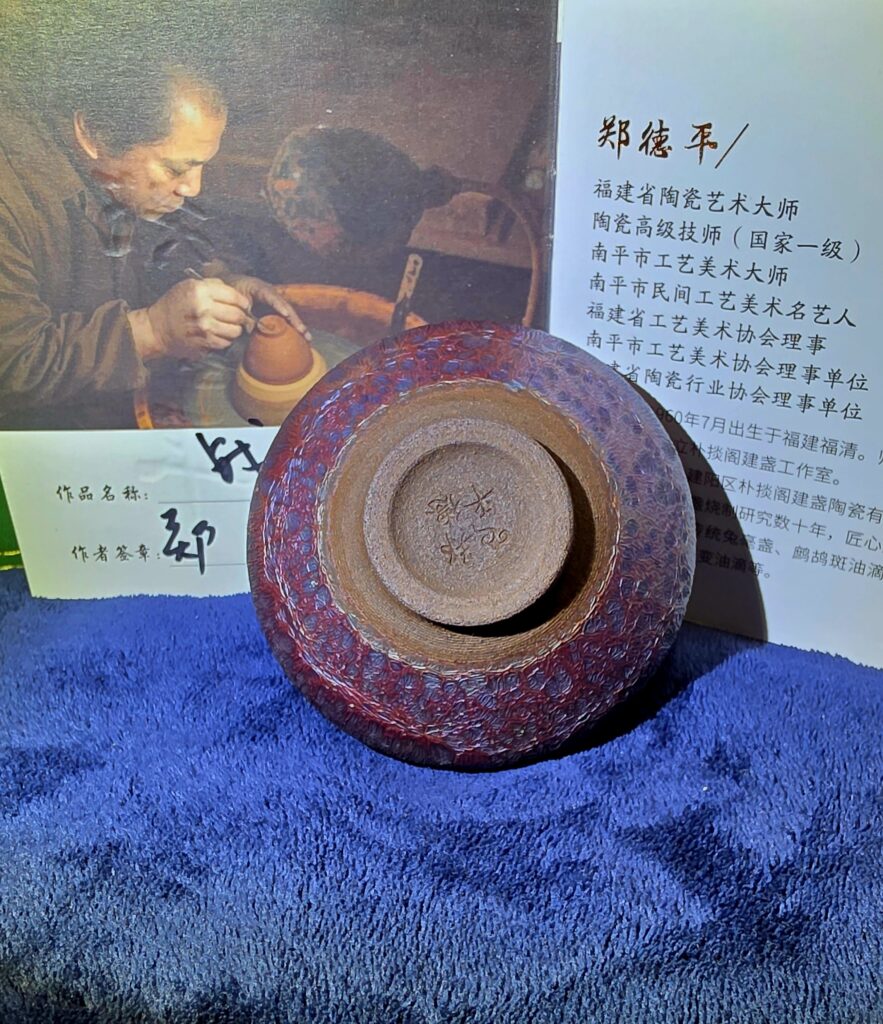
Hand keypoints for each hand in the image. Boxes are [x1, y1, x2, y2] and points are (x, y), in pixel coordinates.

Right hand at [138, 278, 252, 360]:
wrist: (157, 328)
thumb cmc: (173, 305)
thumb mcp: (188, 286)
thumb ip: (212, 285)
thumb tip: (234, 291)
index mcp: (200, 291)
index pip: (234, 296)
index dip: (243, 302)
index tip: (244, 305)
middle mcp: (203, 308)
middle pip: (238, 314)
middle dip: (240, 316)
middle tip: (236, 317)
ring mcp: (204, 327)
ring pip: (235, 331)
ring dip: (234, 329)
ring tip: (226, 326)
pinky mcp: (204, 342)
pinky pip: (226, 342)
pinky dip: (225, 340)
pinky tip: (217, 335)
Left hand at [223, 274, 312, 341]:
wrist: (231, 286)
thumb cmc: (232, 293)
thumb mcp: (236, 302)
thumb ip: (244, 315)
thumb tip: (255, 330)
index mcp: (259, 287)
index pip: (271, 296)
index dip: (278, 305)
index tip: (285, 313)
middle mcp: (271, 294)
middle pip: (285, 306)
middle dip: (294, 319)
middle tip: (302, 331)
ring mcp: (275, 302)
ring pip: (288, 313)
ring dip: (298, 326)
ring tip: (307, 338)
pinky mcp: (275, 309)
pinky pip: (285, 319)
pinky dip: (292, 328)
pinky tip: (301, 337)